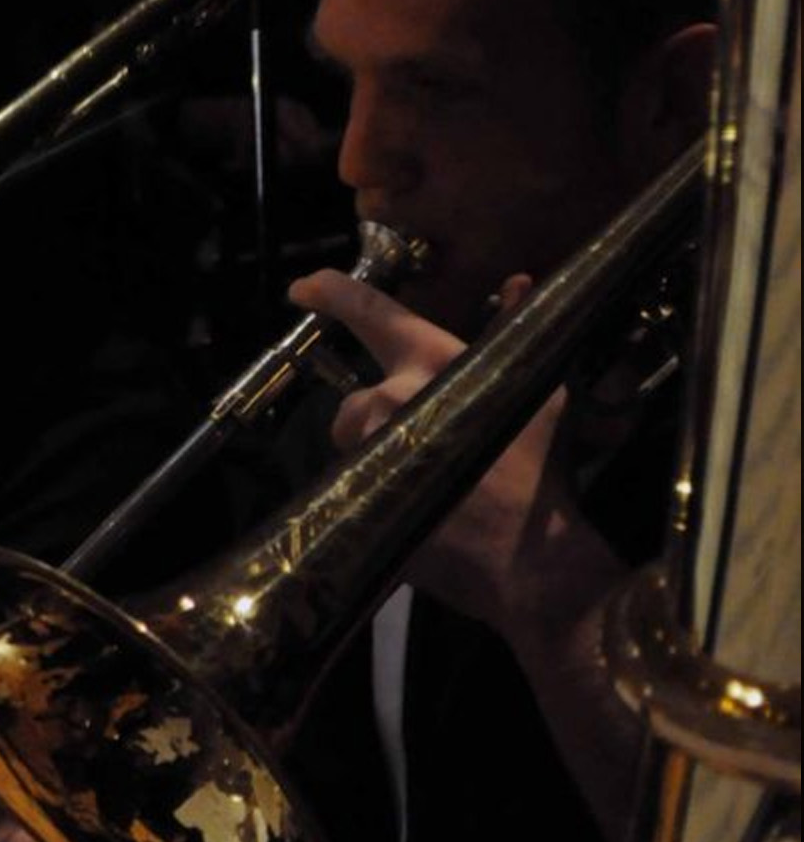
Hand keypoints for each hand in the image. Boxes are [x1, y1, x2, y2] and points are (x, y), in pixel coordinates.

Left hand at [288, 268, 612, 638]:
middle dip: (379, 420)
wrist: (528, 558)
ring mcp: (365, 449)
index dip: (334, 292)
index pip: (372, 312)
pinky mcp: (352, 496)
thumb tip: (518, 283)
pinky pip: (349, 485)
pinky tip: (411, 507)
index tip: (303, 287)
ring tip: (423, 482)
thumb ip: (515, 334)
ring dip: (374, 455)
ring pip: (351, 442)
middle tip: (426, 449)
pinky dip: (372, 491)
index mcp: (429, 365)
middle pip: (356, 399)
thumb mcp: (535, 393)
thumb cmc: (539, 471)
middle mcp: (387, 398)